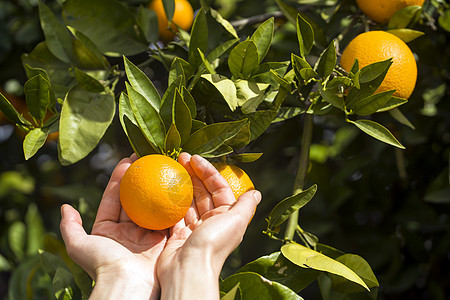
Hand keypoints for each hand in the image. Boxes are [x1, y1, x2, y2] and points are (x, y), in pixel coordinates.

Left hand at [60, 155, 166, 299]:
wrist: (128, 285)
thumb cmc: (103, 265)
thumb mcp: (79, 246)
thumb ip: (70, 227)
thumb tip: (65, 208)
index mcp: (109, 230)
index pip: (114, 198)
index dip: (119, 179)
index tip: (127, 161)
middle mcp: (128, 231)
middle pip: (134, 199)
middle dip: (139, 179)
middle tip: (146, 160)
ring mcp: (146, 235)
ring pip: (151, 206)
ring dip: (156, 188)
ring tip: (161, 169)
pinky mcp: (163, 240)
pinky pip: (166, 218)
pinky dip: (169, 203)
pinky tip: (173, 187)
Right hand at [157, 153, 261, 298]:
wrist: (189, 270)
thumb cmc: (214, 243)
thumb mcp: (235, 221)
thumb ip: (245, 206)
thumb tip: (256, 193)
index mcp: (226, 217)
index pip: (218, 188)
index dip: (208, 171)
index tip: (195, 158)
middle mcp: (211, 221)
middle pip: (202, 192)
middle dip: (193, 174)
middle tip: (180, 158)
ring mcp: (193, 228)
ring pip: (187, 200)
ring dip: (181, 184)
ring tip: (171, 167)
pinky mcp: (178, 234)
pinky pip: (174, 213)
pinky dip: (169, 200)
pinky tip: (163, 187)